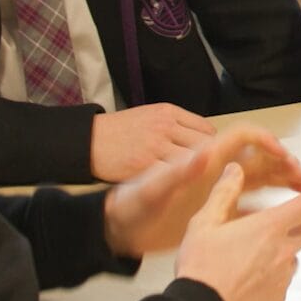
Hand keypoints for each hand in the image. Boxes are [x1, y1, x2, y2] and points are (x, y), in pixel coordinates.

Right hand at [90, 102, 217, 181]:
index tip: (210, 158)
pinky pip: (171, 175)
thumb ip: (176, 125)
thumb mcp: (150, 116)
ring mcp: (156, 146)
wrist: (90, 141)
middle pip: (204, 145)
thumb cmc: (121, 131)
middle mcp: (166, 126)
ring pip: (191, 161)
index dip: (211, 146)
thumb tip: (201, 139)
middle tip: (206, 174)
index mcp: (169, 113)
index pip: (206, 129)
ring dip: (195, 173)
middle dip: (208, 160)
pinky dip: (176, 182)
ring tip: (194, 183)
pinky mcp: (145, 165)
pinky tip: (176, 188)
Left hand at [101, 126, 300, 256]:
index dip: (264, 141)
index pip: (241, 139)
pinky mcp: (217, 212)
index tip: (282, 153)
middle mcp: (216, 173)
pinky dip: (269, 208)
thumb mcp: (153, 187)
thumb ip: (178, 171)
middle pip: (258, 159)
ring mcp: (218, 193)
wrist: (120, 230)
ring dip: (281, 181)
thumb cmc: (132, 205)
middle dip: (283, 162)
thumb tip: (203, 152)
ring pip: (259, 180)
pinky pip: (249, 207)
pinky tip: (282, 216)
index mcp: (205, 160)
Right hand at [175, 164, 300, 300]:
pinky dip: (278, 272)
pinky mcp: (277, 299)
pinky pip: (284, 280)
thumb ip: (223, 193)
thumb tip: (233, 170)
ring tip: (273, 246)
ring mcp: (282, 277)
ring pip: (295, 256)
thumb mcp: (205, 223)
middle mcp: (282, 252)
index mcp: (269, 228)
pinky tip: (259, 274)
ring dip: (291, 247)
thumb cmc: (202, 270)